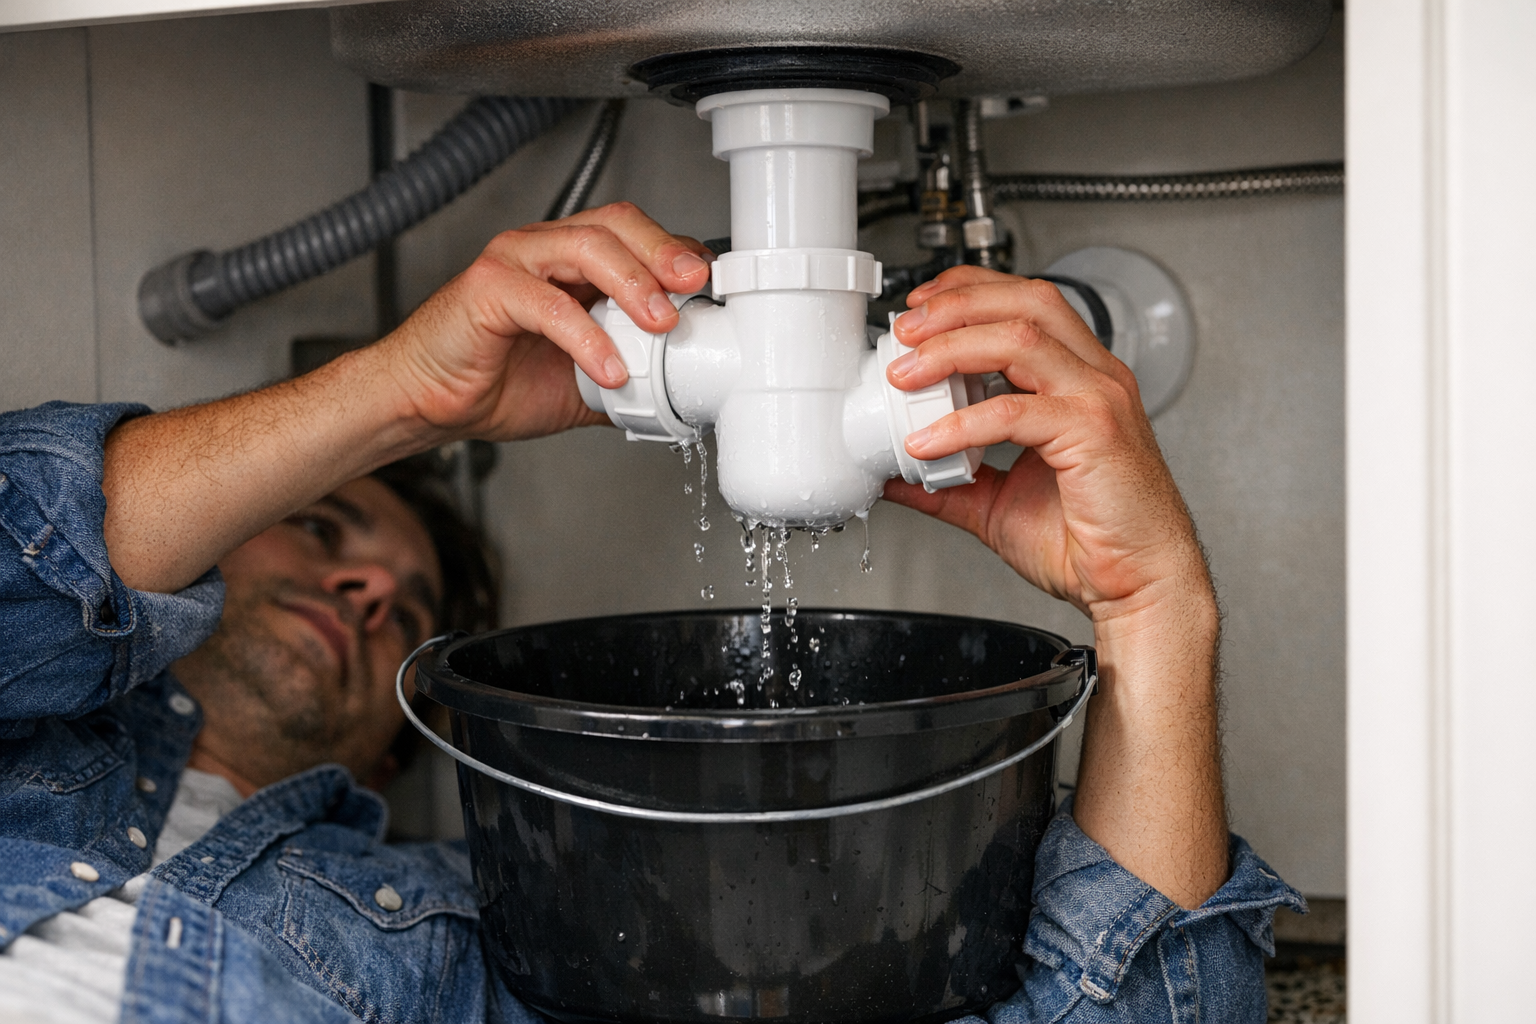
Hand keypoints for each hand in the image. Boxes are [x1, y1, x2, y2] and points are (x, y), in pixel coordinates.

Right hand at [378, 202, 712, 443]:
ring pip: (585, 247)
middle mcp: (544, 250)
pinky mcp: (486, 289)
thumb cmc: (495, 381)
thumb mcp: (586, 384)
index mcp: (572, 264)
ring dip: (633, 283)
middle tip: (695, 288)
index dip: (677, 254)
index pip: (636, 236)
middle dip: (663, 253)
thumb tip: (686, 392)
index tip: (711, 288)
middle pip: (616, 225)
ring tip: (662, 324)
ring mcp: (514, 262)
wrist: (428, 403)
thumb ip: (634, 377)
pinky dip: (585, 336)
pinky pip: (547, 304)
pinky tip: (609, 368)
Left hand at [882, 265, 1211, 626]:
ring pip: (1021, 340)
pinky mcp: (1093, 434)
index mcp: (1078, 380)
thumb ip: (948, 482)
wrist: (1139, 584)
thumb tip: (897, 475)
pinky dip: (963, 422)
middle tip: (904, 329)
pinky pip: (1016, 412)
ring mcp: (1098, 401)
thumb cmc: (1091, 541)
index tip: (919, 308)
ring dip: (953, 347)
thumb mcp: (996, 503)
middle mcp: (1094, 378)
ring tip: (907, 373)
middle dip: (956, 305)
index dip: (969, 292)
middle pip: (1025, 303)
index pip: (1026, 303)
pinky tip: (928, 441)